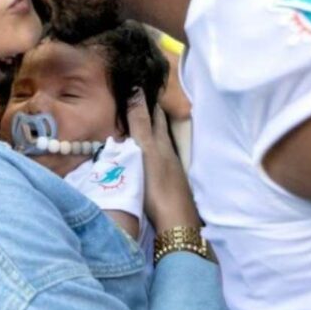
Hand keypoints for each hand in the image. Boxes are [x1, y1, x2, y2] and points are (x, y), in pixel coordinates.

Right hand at [126, 91, 199, 231]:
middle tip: (138, 101)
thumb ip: (140, 123)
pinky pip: (155, 160)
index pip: (156, 115)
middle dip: (150, 115)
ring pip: (157, 145)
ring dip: (148, 135)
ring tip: (135, 127)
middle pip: (159, 129)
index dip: (149, 101)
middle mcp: (167, 153)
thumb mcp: (145, 150)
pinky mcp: (166, 185)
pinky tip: (143, 158)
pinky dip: (147, 153)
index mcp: (161, 143)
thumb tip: (137, 89)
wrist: (175, 222)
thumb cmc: (157, 185)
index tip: (141, 86)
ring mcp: (168, 170)